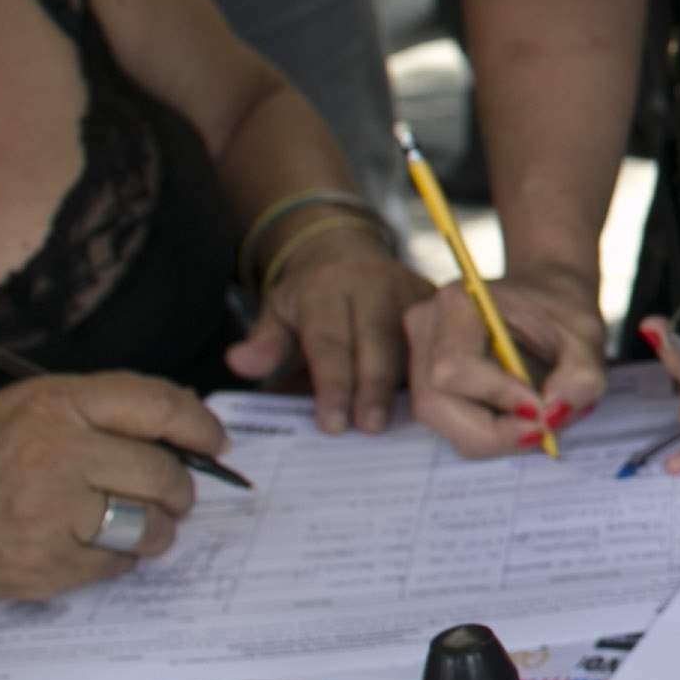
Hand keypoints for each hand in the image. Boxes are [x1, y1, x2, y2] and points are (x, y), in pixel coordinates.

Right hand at [0, 374, 218, 603]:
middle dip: (179, 487)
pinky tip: (96, 546)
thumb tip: (172, 425)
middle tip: (172, 494)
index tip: (214, 442)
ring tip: (138, 523)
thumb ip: (93, 411)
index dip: (199, 425)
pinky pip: (120, 562)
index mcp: (54, 403)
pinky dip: (121, 558)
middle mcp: (58, 452)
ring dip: (157, 527)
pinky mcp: (50, 564)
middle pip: (163, 470)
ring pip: (151, 522)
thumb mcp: (20, 409)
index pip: (158, 404)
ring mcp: (55, 512)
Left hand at [225, 230, 425, 434]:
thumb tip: (239, 363)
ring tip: (404, 424)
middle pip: (378, 342)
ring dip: (411, 386)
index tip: (331, 424)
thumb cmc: (311, 295)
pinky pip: (440, 340)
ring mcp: (411, 289)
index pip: (330, 341)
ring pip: (416, 343)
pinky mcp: (436, 299)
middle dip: (373, 388)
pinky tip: (432, 406)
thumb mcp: (278, 310)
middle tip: (368, 428)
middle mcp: (374, 283)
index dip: (332, 384)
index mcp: (328, 286)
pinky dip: (434, 373)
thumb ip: (264, 341)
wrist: (347, 250)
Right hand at [403, 262, 606, 456]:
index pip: (454, 366)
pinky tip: (519, 418)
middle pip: (435, 403)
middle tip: (544, 431)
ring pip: (441, 421)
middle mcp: (427, 328)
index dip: (495, 396)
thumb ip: (580, 375)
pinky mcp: (426, 383)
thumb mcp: (586, 335)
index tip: (540, 410)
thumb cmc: (561, 311)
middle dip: (494, 432)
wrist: (544, 297)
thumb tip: (553, 414)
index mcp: (458, 303)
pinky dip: (489, 434)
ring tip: (537, 421)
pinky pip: (450, 425)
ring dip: (494, 437)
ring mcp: (419, 357)